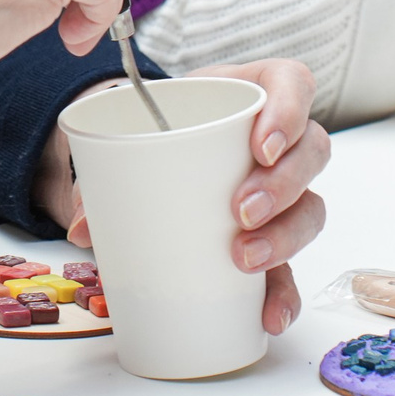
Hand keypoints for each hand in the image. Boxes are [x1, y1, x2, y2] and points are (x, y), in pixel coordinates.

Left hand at [38, 60, 328, 336]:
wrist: (144, 164)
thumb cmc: (151, 136)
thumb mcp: (130, 136)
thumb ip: (104, 173)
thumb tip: (82, 225)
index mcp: (247, 96)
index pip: (293, 83)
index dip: (290, 110)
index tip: (260, 147)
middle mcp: (277, 142)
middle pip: (312, 149)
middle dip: (283, 184)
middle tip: (240, 210)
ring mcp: (281, 192)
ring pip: (311, 207)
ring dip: (286, 235)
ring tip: (244, 257)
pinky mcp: (272, 238)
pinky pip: (294, 266)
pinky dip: (284, 292)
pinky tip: (270, 312)